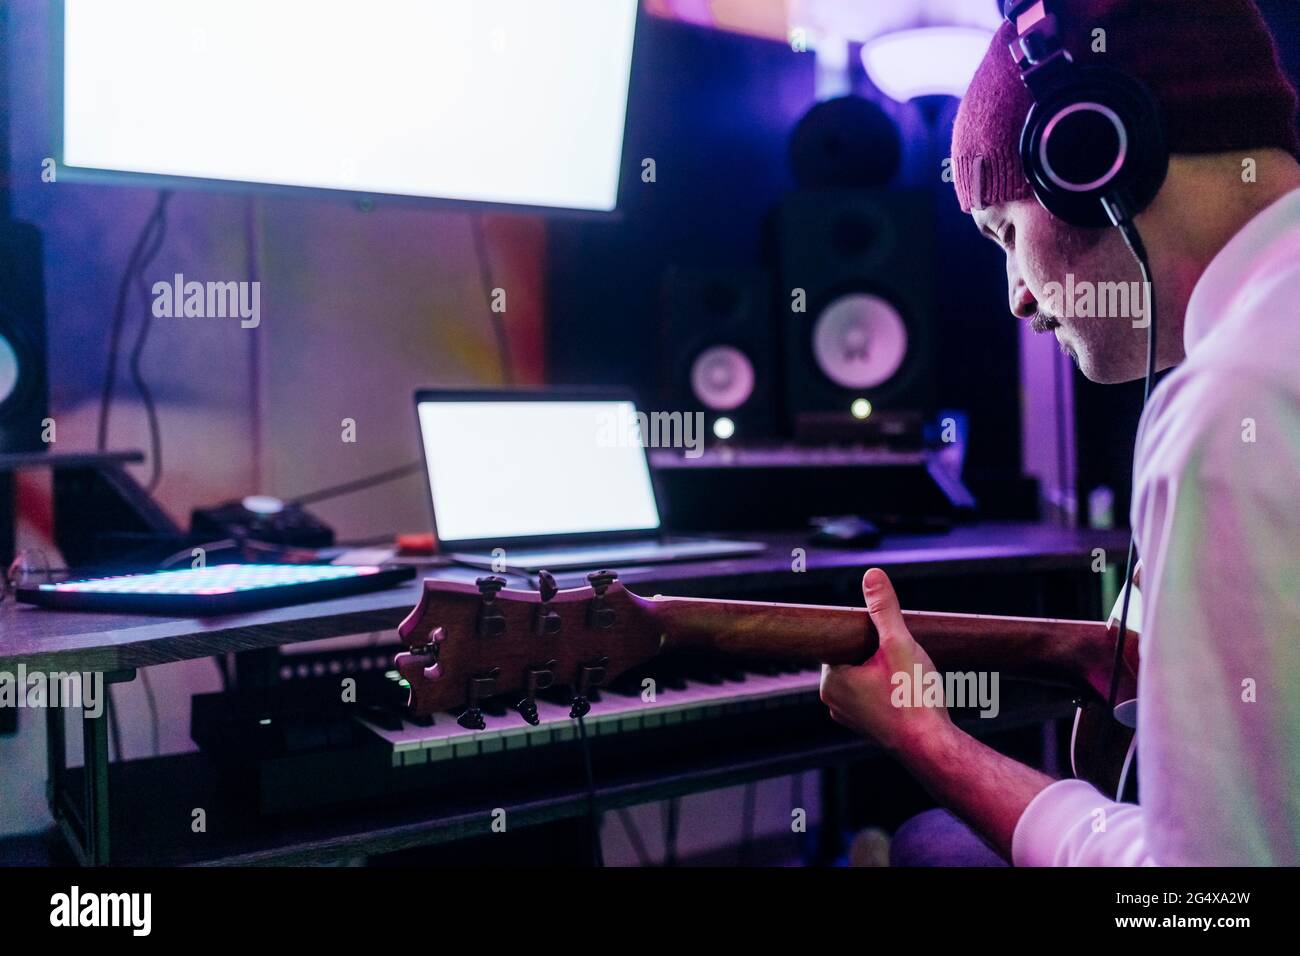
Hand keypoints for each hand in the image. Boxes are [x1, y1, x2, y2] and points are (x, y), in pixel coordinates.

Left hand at [819, 568, 954, 751]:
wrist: (933, 747)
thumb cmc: (914, 699)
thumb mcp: (899, 644)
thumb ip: (884, 609)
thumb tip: (871, 575)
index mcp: (831, 680)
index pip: (841, 639)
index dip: (865, 631)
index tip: (885, 633)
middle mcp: (834, 701)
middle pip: (853, 657)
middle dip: (877, 650)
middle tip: (903, 654)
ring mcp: (850, 717)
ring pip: (865, 677)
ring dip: (884, 669)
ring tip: (909, 672)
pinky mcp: (869, 727)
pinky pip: (874, 696)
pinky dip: (889, 688)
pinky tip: (909, 688)